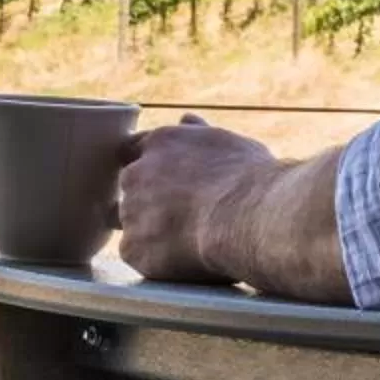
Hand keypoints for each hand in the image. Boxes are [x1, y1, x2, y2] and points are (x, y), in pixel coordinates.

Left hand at [117, 116, 278, 283]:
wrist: (249, 217)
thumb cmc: (249, 179)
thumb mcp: (228, 142)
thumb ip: (199, 133)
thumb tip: (187, 120)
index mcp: (161, 143)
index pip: (135, 150)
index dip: (152, 170)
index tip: (169, 184)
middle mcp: (136, 173)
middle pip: (131, 188)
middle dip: (150, 201)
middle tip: (185, 216)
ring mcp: (131, 211)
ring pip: (134, 223)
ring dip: (153, 231)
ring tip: (191, 240)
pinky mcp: (133, 248)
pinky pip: (138, 255)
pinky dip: (156, 260)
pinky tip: (185, 258)